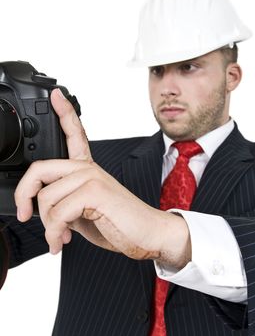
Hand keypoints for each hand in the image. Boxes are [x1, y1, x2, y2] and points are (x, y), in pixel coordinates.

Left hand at [15, 89, 190, 267]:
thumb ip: (63, 204)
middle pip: (41, 169)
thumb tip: (37, 210)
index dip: (64, 112)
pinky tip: (63, 240)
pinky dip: (55, 232)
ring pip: (47, 198)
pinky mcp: (96, 192)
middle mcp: (89, 169)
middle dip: (24, 195)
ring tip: (58, 237)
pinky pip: (59, 212)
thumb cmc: (118, 222)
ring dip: (47, 225)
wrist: (147, 233)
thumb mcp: (83, 212)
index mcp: (88, 170)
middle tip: (24, 214)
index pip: (75, 134)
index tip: (56, 95)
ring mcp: (93, 177)